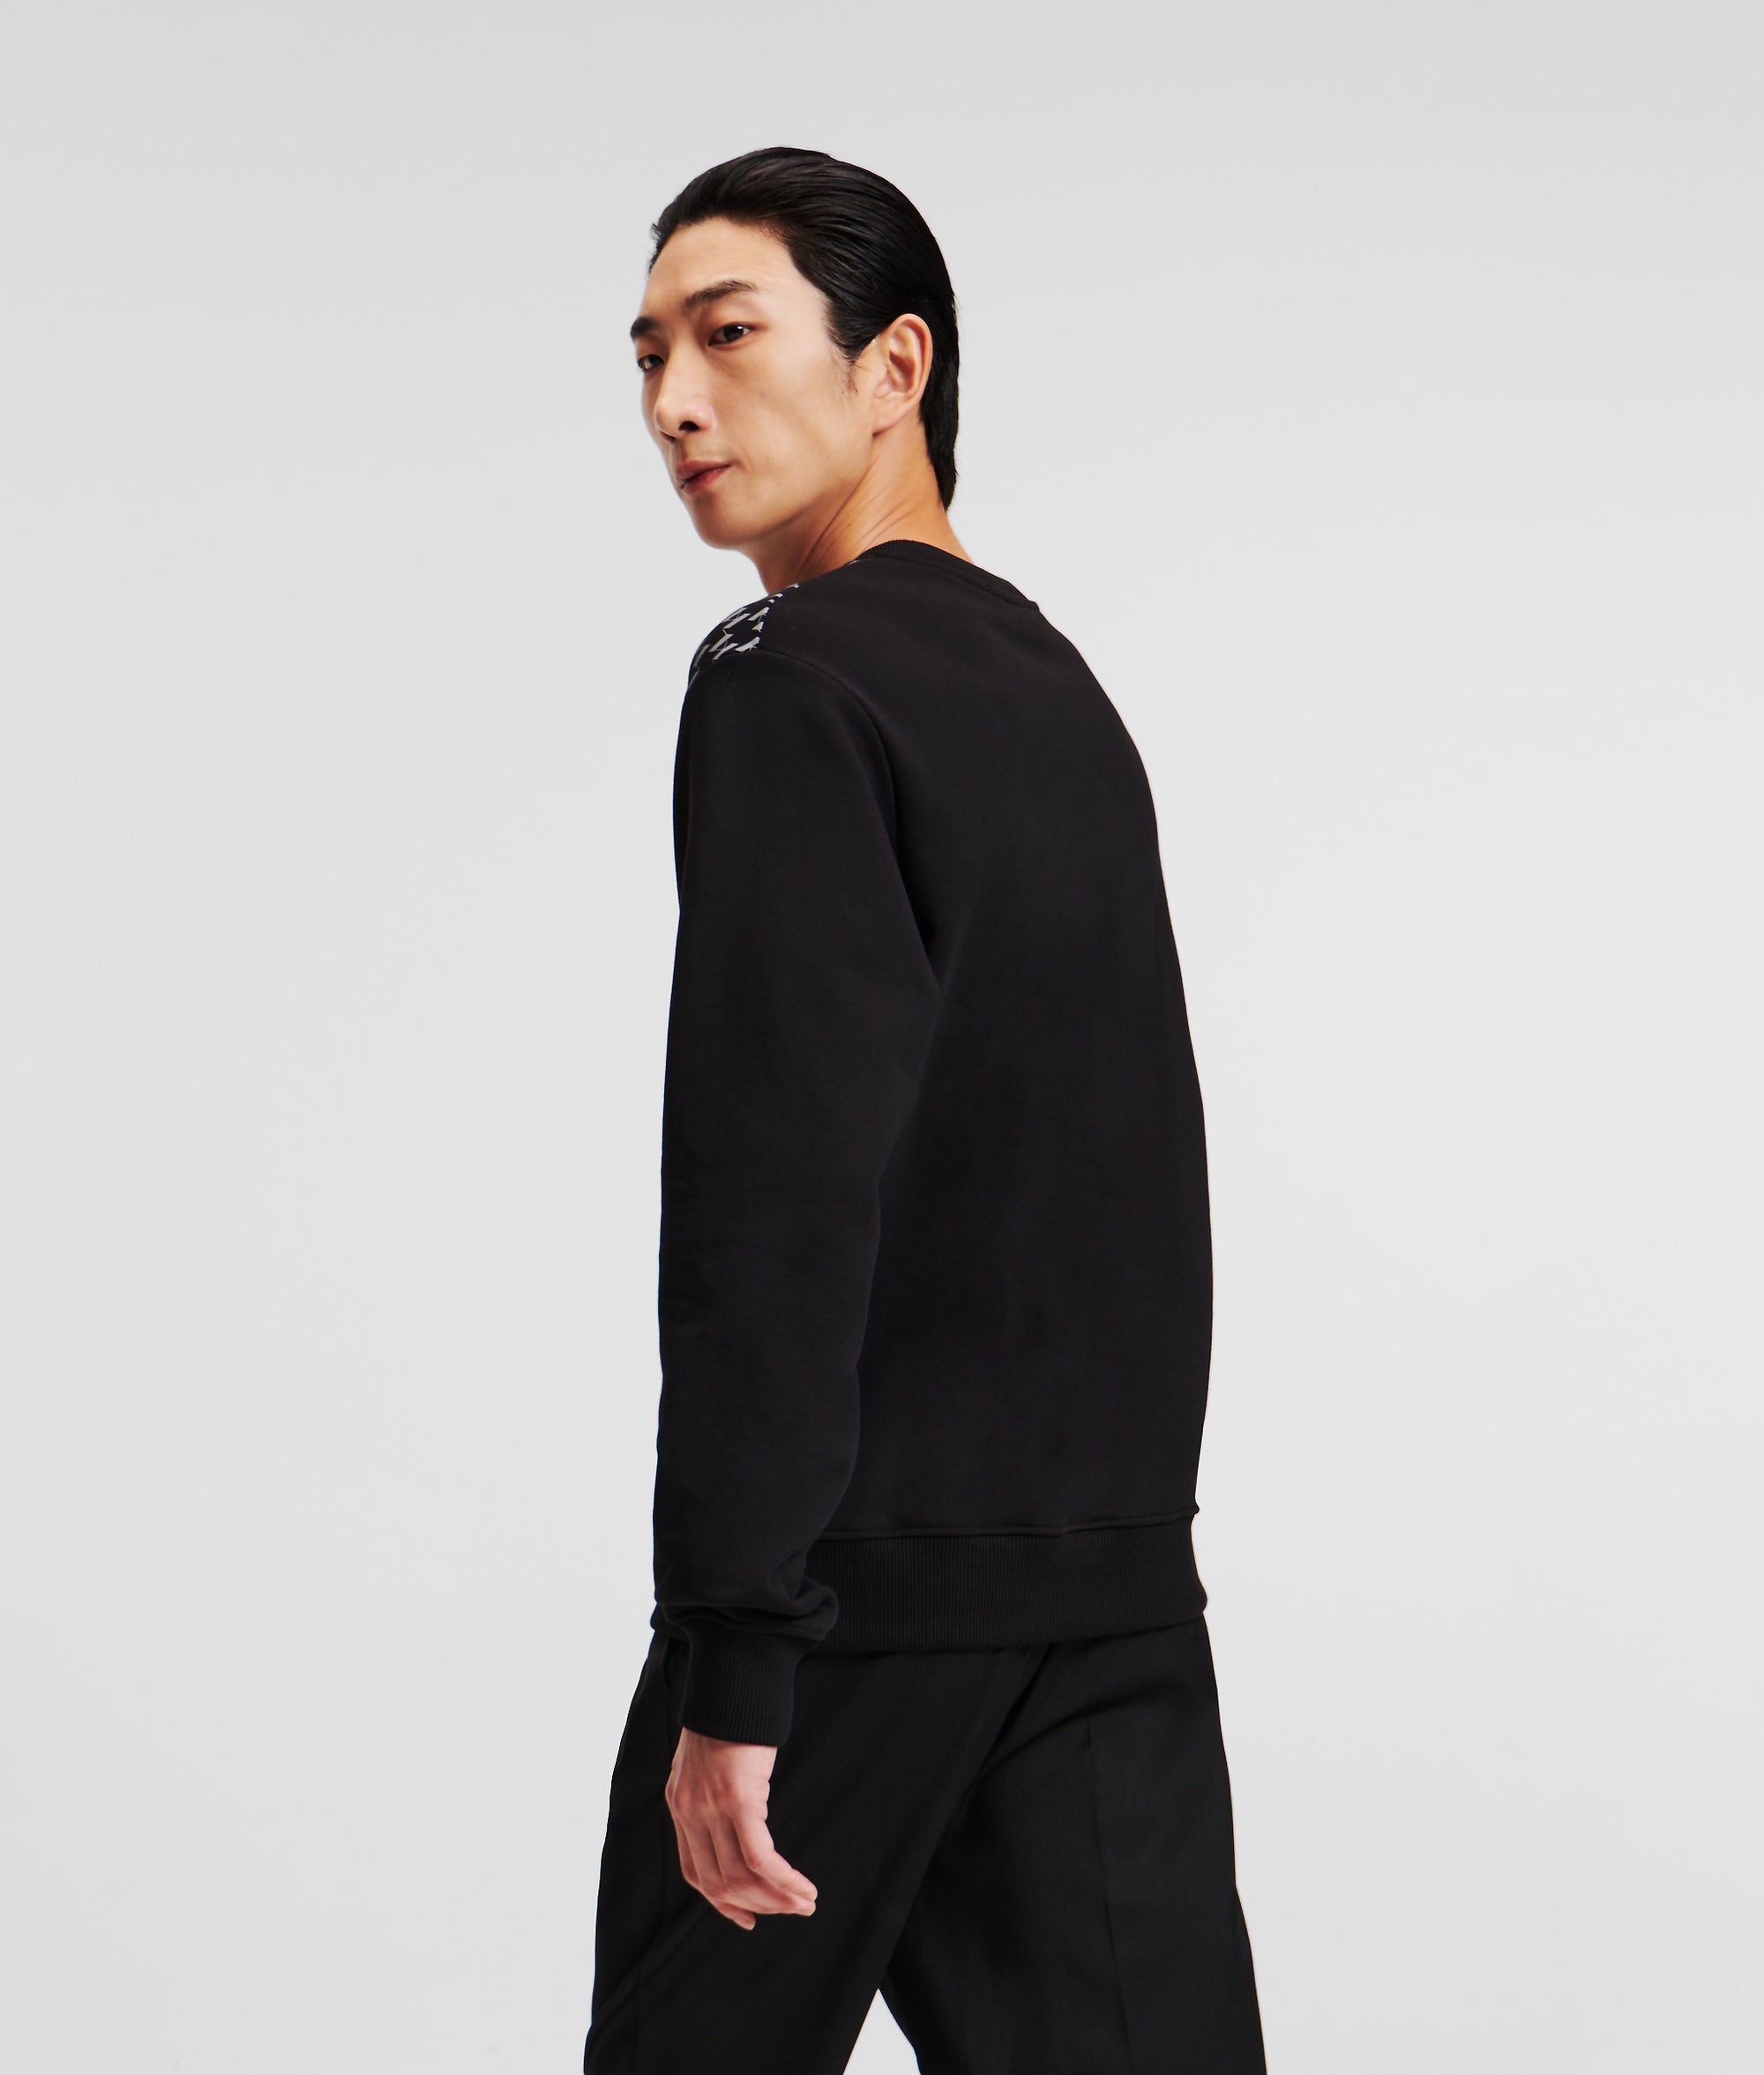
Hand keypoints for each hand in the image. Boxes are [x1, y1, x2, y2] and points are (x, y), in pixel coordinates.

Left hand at [664, 1726, 819, 1930]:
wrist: (733, 1683)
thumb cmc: (729, 1716)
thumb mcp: (707, 1761)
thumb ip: (711, 1793)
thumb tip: (733, 1821)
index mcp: (680, 1806)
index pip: (695, 1874)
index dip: (723, 1903)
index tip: (748, 1919)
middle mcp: (691, 1813)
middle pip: (720, 1883)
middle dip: (758, 1906)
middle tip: (789, 1910)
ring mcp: (713, 1809)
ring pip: (742, 1877)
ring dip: (777, 1898)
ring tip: (804, 1903)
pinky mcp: (740, 1801)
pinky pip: (762, 1858)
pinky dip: (784, 1880)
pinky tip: (804, 1888)